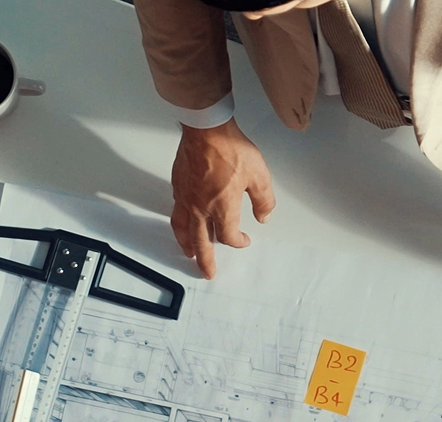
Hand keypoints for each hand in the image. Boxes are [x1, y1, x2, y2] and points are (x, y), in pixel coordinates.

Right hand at [170, 118, 274, 279]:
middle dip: (206, 261)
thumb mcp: (259, 176)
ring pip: (184, 230)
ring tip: (189, 254)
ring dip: (187, 245)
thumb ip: (263, 201)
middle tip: (207, 272)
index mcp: (222, 209)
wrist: (206, 129)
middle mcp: (202, 209)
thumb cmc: (230, 149)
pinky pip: (176, 212)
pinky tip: (182, 223)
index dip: (238, 243)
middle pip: (202, 244)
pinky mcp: (178, 186)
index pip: (229, 237)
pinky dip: (180, 224)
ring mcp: (187, 198)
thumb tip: (264, 216)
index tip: (244, 241)